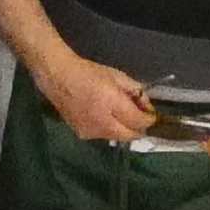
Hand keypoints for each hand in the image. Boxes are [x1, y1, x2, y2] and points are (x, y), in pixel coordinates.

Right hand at [34, 51, 154, 144]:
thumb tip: (145, 104)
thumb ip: (136, 91)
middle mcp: (103, 123)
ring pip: (117, 137)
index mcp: (112, 103)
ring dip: (124, 129)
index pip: (139, 121)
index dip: (149, 119)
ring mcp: (91, 132)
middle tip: (139, 116)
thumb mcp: (117, 76)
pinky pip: (104, 135)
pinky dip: (109, 129)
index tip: (151, 114)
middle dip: (139, 128)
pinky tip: (104, 116)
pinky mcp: (82, 135)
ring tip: (120, 114)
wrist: (58, 77)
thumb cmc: (88, 72)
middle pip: (130, 135)